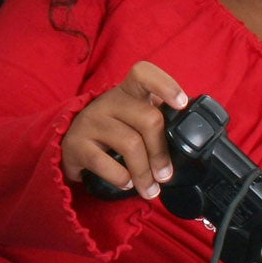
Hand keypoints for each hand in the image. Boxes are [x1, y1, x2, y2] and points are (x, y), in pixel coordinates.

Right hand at [61, 61, 187, 199]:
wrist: (70, 145)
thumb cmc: (112, 132)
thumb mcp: (133, 119)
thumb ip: (158, 123)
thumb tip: (191, 142)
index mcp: (128, 92)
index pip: (144, 73)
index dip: (165, 85)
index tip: (182, 104)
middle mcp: (108, 102)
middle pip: (148, 118)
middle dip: (161, 153)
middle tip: (165, 175)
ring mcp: (91, 121)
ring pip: (130, 144)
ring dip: (145, 173)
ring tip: (150, 189)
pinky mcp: (76, 143)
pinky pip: (105, 163)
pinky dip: (121, 178)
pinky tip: (126, 183)